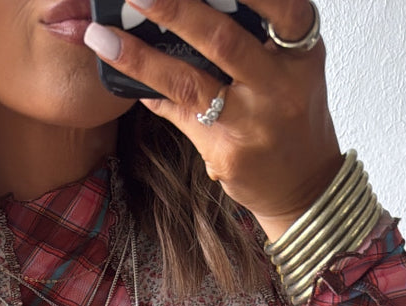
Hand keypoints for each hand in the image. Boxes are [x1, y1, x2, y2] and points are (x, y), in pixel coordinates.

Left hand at [83, 0, 342, 241]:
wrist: (305, 187)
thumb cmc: (290, 112)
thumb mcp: (289, 65)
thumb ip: (256, 32)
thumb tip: (186, 3)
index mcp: (301, 51)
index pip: (279, 5)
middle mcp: (281, 86)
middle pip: (223, 39)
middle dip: (176, 9)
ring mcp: (253, 123)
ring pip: (189, 82)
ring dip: (140, 56)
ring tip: (101, 36)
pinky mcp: (228, 153)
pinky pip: (178, 114)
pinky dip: (148, 90)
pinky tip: (117, 75)